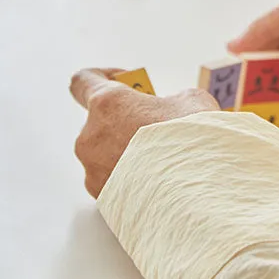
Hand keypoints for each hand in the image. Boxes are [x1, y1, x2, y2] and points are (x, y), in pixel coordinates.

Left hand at [69, 68, 218, 197]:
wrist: (195, 195)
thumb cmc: (190, 140)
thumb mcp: (189, 101)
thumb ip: (169, 100)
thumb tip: (170, 112)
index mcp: (107, 104)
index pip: (82, 81)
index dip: (103, 77)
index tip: (126, 83)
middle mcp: (90, 137)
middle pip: (100, 121)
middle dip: (126, 120)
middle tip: (156, 125)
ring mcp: (93, 172)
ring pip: (106, 154)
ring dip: (127, 152)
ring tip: (163, 160)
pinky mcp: (102, 201)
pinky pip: (113, 182)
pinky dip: (131, 179)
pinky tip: (160, 182)